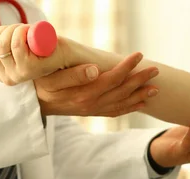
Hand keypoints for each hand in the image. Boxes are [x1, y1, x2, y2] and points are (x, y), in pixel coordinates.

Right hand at [0, 24, 68, 83]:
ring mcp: (20, 75)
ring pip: (2, 45)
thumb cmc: (48, 50)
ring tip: (28, 31)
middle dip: (4, 30)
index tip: (8, 32)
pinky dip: (22, 32)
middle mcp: (9, 78)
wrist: (77, 60)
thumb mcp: (17, 41)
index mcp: (2, 73)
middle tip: (22, 29)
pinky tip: (30, 31)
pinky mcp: (32, 71)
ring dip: (14, 29)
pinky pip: (17, 46)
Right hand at [34, 52, 158, 116]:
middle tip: (155, 70)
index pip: (112, 79)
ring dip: (140, 95)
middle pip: (121, 91)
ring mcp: (93, 110)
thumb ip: (73, 74)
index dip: (127, 67)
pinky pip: (115, 111)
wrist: (33, 104)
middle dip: (140, 80)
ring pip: (121, 103)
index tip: (139, 55)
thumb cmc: (41, 84)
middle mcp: (91, 104)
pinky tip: (142, 103)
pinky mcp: (92, 112)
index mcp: (84, 93)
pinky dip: (130, 108)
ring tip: (155, 88)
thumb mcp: (52, 78)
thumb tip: (94, 70)